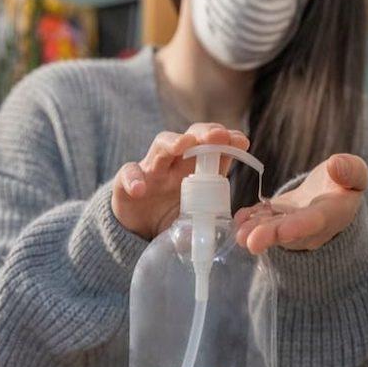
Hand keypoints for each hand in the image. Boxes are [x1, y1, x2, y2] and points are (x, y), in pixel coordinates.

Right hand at [112, 123, 249, 239]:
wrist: (137, 233)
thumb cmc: (172, 217)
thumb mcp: (196, 214)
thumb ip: (213, 212)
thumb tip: (238, 224)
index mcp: (196, 169)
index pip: (214, 147)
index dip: (227, 141)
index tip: (242, 142)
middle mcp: (175, 164)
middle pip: (190, 137)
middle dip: (205, 133)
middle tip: (218, 136)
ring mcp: (151, 171)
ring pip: (160, 146)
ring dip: (172, 143)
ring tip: (183, 145)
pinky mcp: (125, 184)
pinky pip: (127, 174)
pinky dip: (133, 180)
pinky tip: (140, 189)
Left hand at [234, 153, 367, 254]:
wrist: (330, 196)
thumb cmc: (344, 183)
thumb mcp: (356, 174)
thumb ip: (350, 171)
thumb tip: (336, 165)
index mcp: (331, 214)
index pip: (315, 222)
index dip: (299, 227)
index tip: (284, 231)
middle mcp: (308, 227)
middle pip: (288, 233)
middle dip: (270, 236)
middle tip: (250, 242)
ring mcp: (288, 224)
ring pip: (271, 229)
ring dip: (254, 231)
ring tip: (239, 234)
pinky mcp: (274, 218)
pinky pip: (261, 220)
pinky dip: (249, 220)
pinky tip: (238, 219)